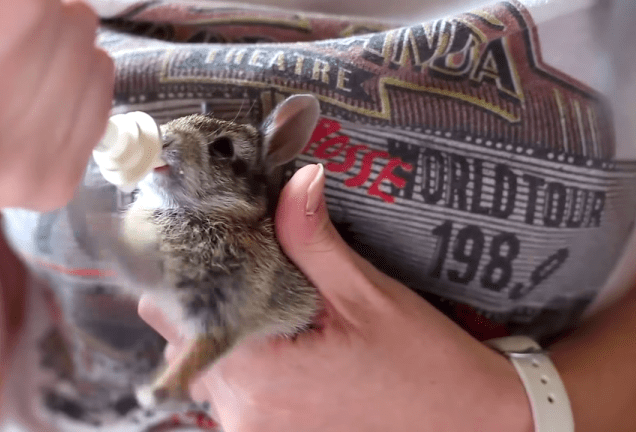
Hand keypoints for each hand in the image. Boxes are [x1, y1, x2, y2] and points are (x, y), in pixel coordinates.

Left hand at [139, 164, 534, 431]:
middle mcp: (243, 411)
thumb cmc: (422, 364)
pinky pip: (231, 390)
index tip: (208, 248)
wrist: (464, 420)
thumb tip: (295, 181)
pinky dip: (246, 361)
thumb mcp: (366, 295)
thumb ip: (314, 240)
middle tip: (248, 270)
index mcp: (259, 374)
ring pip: (204, 364)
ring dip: (228, 332)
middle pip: (180, 340)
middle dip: (208, 301)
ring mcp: (253, 429)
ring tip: (273, 307)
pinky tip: (284, 341)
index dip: (184, 275)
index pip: (171, 315)